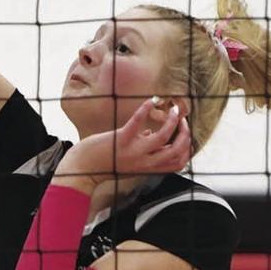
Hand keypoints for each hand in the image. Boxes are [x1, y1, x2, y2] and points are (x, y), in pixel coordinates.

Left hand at [56, 98, 192, 188]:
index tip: (185, 134)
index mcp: (148, 168)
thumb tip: (152, 133)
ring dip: (172, 121)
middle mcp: (144, 162)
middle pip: (177, 151)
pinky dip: (146, 109)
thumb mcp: (130, 160)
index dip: (187, 148)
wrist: (83, 168)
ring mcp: (133, 152)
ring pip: (163, 137)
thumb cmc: (106, 161)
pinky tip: (151, 101)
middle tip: (182, 120)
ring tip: (173, 109)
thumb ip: (144, 150)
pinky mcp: (121, 139)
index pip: (178, 163)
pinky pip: (138, 122)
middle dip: (185, 134)